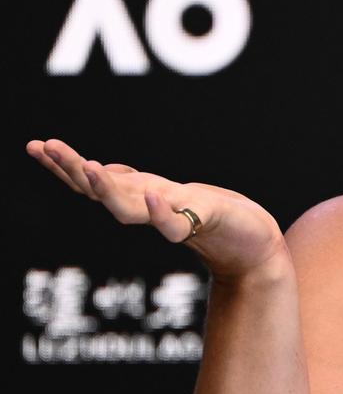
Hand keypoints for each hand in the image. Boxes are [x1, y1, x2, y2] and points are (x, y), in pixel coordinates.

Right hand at [26, 138, 288, 281]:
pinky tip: (150, 197)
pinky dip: (160, 213)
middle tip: (43, 148)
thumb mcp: (170, 193)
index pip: (94, 181)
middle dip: (71, 171)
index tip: (36, 145)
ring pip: (129, 210)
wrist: (255, 248)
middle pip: (101, 192)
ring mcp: (174, 217)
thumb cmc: (214, 218)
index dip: (65, 166)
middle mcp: (150, 209)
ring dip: (107, 190)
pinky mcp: (203, 224)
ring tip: (87, 168)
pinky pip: (174, 224)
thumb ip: (137, 186)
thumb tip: (102, 171)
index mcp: (141, 198)